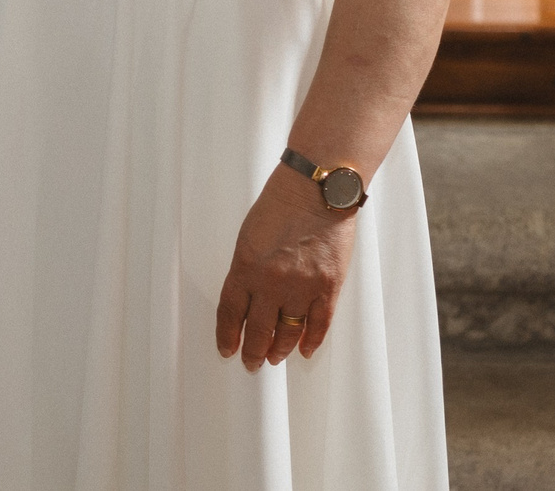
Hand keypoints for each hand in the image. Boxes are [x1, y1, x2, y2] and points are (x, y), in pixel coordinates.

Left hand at [214, 168, 356, 371]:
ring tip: (274, 358)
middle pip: (258, 330)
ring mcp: (302, 287)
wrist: (316, 190)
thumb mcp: (248, 236)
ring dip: (279, 349)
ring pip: (288, 332)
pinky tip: (303, 349)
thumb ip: (246, 269)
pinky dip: (311, 340)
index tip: (226, 350)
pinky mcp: (328, 287)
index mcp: (245, 267)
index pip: (230, 314)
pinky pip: (319, 324)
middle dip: (253, 351)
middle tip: (251, 363)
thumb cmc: (280, 205)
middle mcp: (271, 282)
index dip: (227, 336)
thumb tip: (246, 298)